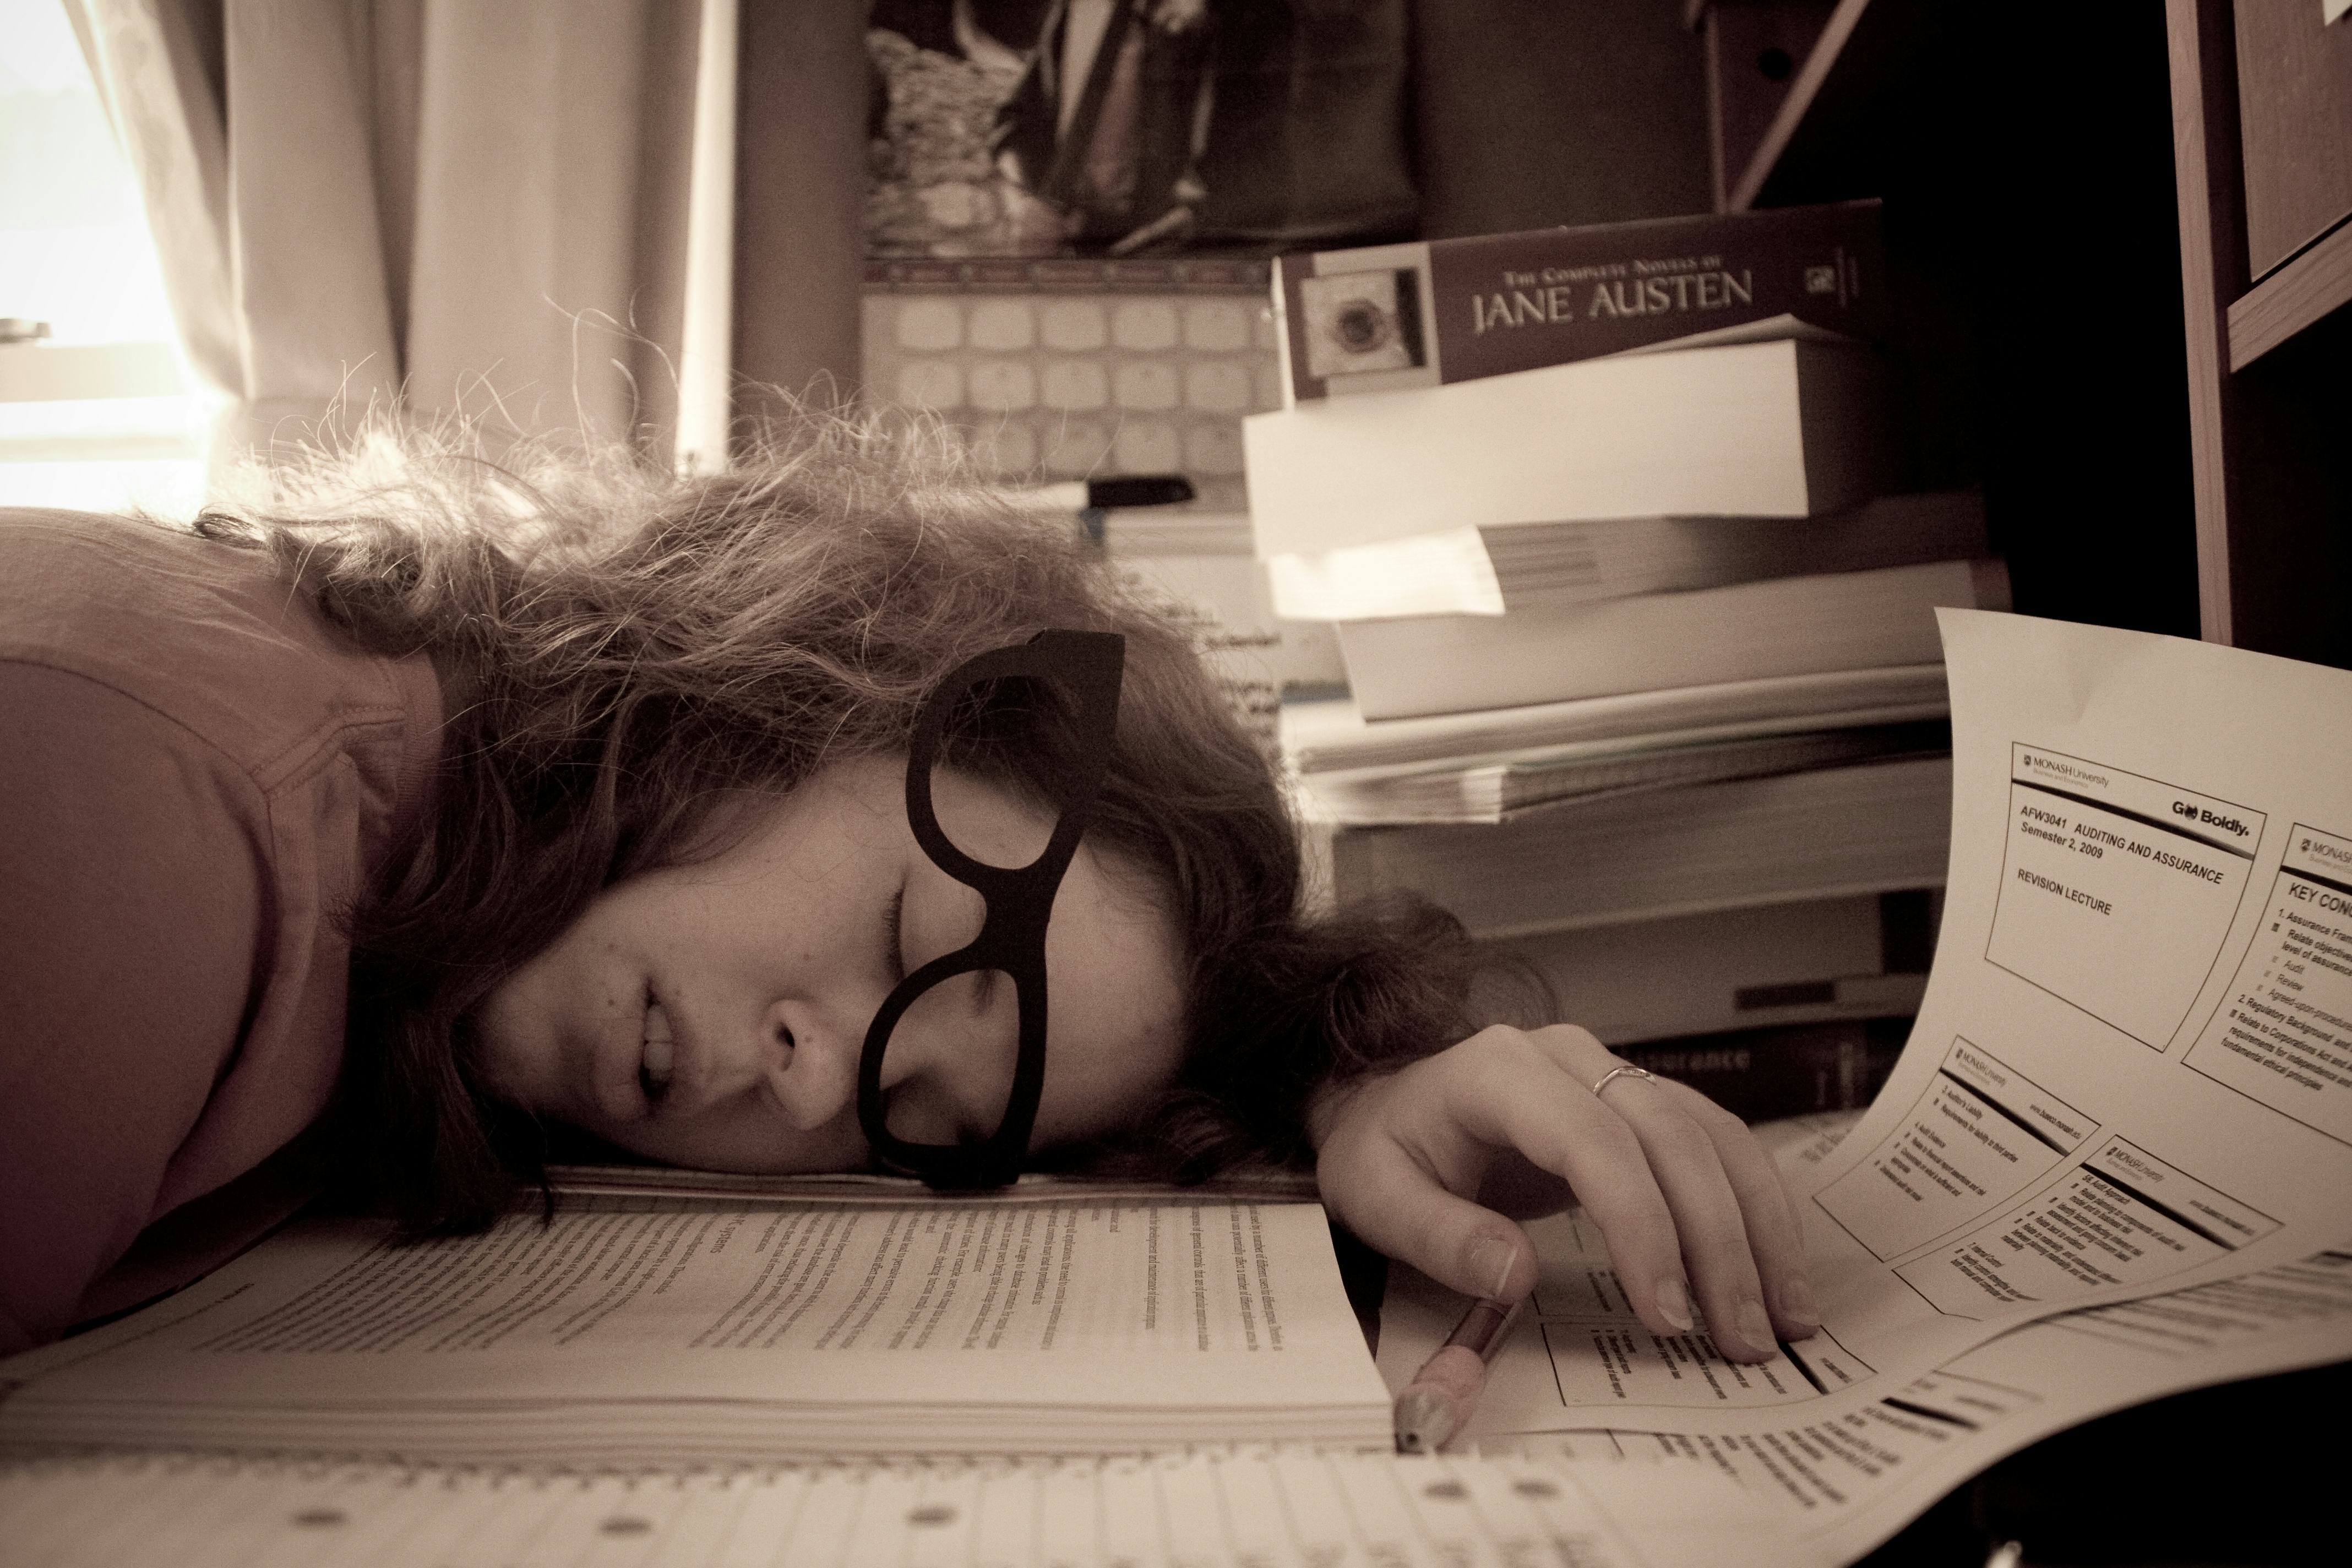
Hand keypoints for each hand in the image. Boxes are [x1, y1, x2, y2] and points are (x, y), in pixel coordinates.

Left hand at [1310, 1023, 1818, 1362]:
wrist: (1383, 1104)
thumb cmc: (1381, 1149)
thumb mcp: (1375, 1194)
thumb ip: (1439, 1234)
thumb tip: (1512, 1273)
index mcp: (1499, 1070)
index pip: (1593, 1140)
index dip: (1640, 1225)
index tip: (1664, 1312)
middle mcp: (1569, 1058)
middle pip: (1671, 1138)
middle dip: (1717, 1244)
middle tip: (1737, 1339)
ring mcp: (1610, 1072)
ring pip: (1712, 1137)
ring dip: (1757, 1229)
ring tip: (1781, 1321)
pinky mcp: (1637, 1102)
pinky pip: (1714, 1145)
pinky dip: (1753, 1209)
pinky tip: (1772, 1275)